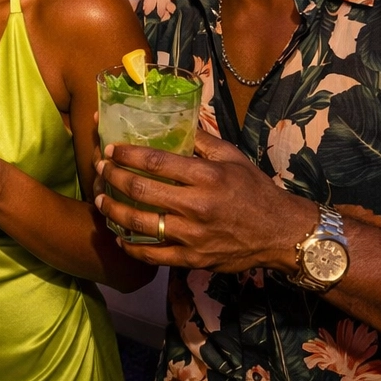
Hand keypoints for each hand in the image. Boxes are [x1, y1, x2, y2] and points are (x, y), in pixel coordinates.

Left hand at [94, 131, 315, 272]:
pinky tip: (119, 237)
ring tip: (100, 201)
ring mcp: (193, 236)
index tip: (110, 148)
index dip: (127, 154)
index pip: (156, 162)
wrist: (281, 233)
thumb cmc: (256, 190)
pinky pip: (154, 256)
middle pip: (141, 191)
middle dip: (113, 178)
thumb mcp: (232, 157)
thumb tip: (173, 122)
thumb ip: (201, 140)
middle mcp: (197, 206)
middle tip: (99, 169)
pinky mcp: (193, 259)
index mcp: (207, 177)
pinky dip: (131, 247)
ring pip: (141, 224)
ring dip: (114, 211)